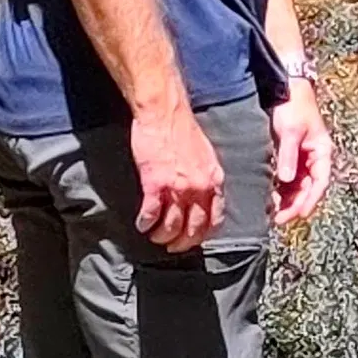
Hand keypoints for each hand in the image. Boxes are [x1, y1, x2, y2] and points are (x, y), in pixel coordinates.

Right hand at [131, 100, 223, 248]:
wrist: (164, 111)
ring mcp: (178, 187)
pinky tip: (142, 224)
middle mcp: (200, 188)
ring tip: (155, 236)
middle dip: (182, 243)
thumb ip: (207, 177)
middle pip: (194, 229)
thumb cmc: (182, 129)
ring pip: (172, 226)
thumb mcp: (206, 155)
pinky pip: (151, 214)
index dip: (203, 235)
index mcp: (214, 180)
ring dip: (162, 236)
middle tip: (172, 246)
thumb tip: (204, 195)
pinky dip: (146, 223)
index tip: (194, 239)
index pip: (215, 219)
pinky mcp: (155, 183)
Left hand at [270, 80, 334, 226]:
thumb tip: (287, 180)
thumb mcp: (290, 131)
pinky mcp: (289, 154)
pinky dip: (280, 188)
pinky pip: (287, 177)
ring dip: (287, 199)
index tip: (298, 214)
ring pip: (297, 185)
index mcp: (322, 152)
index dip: (310, 201)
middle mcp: (314, 158)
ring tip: (271, 211)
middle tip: (278, 218)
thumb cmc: (293, 106)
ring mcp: (302, 157)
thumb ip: (289, 156)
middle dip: (295, 205)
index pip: (320, 183)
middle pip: (308, 188)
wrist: (286, 86)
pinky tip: (269, 196)